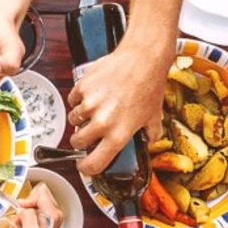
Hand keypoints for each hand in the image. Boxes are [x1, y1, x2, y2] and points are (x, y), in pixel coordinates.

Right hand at [13, 185, 61, 227]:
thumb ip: (27, 215)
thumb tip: (24, 206)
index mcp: (53, 215)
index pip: (41, 194)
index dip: (28, 201)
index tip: (22, 211)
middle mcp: (55, 213)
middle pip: (38, 195)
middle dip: (26, 205)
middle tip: (21, 218)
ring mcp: (51, 215)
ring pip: (34, 202)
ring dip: (24, 211)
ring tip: (22, 223)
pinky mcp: (45, 217)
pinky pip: (33, 208)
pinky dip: (25, 215)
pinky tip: (23, 224)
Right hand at [66, 50, 167, 174]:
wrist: (142, 58)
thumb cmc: (149, 85)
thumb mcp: (154, 115)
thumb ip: (151, 133)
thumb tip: (150, 141)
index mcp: (118, 135)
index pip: (93, 164)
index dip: (86, 168)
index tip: (84, 166)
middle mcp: (102, 122)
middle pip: (77, 142)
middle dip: (81, 140)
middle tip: (89, 132)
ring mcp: (90, 104)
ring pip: (73, 120)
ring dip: (80, 117)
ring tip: (94, 108)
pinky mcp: (82, 87)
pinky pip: (73, 99)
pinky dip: (78, 98)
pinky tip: (92, 93)